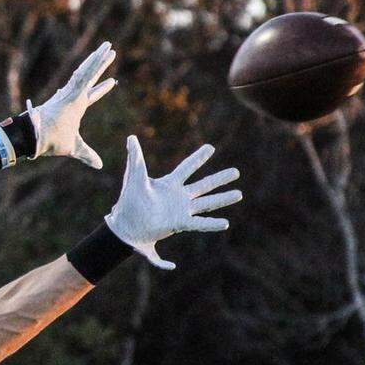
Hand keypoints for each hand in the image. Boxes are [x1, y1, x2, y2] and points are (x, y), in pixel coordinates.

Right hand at [26, 42, 117, 168]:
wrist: (37, 138)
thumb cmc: (51, 142)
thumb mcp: (75, 148)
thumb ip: (88, 154)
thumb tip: (99, 165)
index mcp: (75, 108)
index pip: (92, 95)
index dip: (102, 89)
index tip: (113, 81)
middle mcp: (73, 97)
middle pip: (91, 77)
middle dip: (101, 66)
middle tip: (110, 52)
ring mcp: (71, 92)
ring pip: (88, 70)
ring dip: (98, 58)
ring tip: (108, 46)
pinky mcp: (71, 91)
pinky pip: (84, 73)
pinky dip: (93, 63)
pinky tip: (101, 52)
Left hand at [105, 135, 241, 269]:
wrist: (125, 227)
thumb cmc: (128, 203)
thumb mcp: (134, 178)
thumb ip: (135, 159)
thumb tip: (130, 137)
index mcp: (169, 184)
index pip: (187, 167)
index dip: (198, 158)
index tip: (210, 147)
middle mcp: (178, 197)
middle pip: (204, 185)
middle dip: (220, 179)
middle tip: (236, 172)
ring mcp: (181, 211)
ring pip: (206, 204)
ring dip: (223, 199)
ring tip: (239, 194)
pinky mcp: (179, 224)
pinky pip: (199, 224)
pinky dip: (211, 225)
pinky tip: (225, 223)